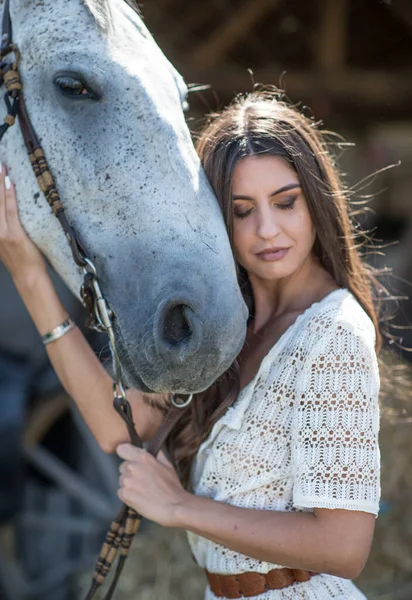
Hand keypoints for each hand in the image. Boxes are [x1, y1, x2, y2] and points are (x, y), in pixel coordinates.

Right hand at [0, 164, 46, 284]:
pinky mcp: (14, 235)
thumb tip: (9, 215)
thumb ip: (4, 231)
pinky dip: (10, 196)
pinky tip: (10, 183)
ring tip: (2, 168)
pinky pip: (11, 211)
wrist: (28, 278)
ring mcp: (3, 233)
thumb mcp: (7, 245)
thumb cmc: (22, 262)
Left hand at [117, 444, 189, 527]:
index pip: (122, 449)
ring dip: (129, 484)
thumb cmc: (173, 487)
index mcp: (143, 457)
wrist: (174, 507)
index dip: (126, 454)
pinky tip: (139, 498)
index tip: (130, 459)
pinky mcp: (125, 495)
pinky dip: (128, 495)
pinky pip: (121, 492)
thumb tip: (155, 451)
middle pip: (122, 466)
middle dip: (130, 472)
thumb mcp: (168, 466)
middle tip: (143, 480)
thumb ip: (158, 456)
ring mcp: (127, 481)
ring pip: (122, 480)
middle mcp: (133, 467)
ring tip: (143, 490)